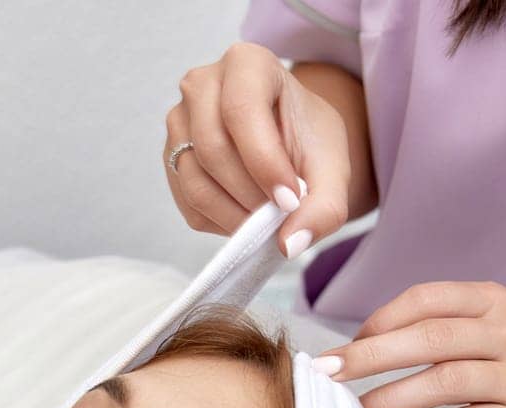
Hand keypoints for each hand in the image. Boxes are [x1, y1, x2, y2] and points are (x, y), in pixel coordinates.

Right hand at [165, 42, 352, 256]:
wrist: (292, 145)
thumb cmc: (310, 143)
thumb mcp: (333, 169)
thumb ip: (325, 207)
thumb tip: (290, 245)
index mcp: (246, 63)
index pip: (241, 111)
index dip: (264, 163)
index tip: (291, 200)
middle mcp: (202, 85)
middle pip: (212, 149)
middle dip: (250, 195)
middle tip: (281, 213)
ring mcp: (179, 122)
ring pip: (195, 182)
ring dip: (235, 214)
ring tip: (267, 217)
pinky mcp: (172, 159)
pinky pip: (188, 203)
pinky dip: (221, 221)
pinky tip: (247, 213)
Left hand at [315, 280, 505, 407]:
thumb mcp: (496, 324)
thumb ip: (442, 326)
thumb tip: (363, 347)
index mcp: (494, 302)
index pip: (424, 299)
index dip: (378, 321)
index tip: (345, 345)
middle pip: (427, 339)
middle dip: (369, 357)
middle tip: (326, 375)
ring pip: (442, 382)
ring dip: (390, 401)